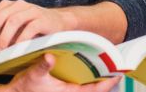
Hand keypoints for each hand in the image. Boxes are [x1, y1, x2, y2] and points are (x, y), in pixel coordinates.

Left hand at [0, 0, 72, 65]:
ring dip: (3, 38)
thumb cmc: (30, 32)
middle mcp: (16, 5)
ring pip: (12, 21)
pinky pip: (30, 28)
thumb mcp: (7, 38)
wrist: (58, 24)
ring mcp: (30, 10)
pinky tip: (17, 50)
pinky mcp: (42, 18)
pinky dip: (21, 40)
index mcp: (5, 7)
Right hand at [4, 53, 122, 91]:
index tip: (119, 72)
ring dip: (100, 77)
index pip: (95, 90)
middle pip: (96, 88)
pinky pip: (84, 84)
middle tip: (120, 65)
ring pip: (91, 87)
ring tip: (111, 63)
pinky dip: (91, 77)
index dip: (108, 82)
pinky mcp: (66, 89)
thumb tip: (49, 58)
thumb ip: (42, 66)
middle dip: (108, 78)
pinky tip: (94, 66)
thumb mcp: (33, 75)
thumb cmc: (24, 87)